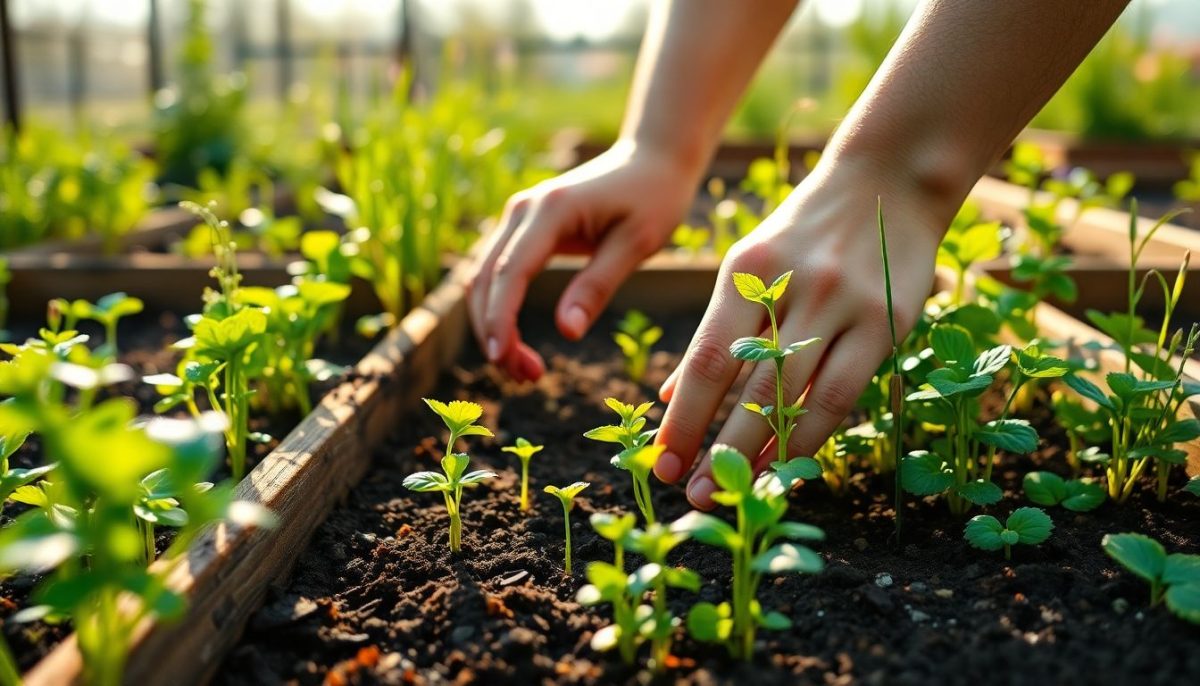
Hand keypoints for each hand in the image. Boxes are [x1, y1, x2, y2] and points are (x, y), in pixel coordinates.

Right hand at [467, 141, 700, 380]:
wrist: (653, 161)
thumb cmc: (654, 199)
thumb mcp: (636, 245)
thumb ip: (598, 286)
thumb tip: (568, 332)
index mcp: (551, 210)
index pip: (510, 271)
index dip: (500, 318)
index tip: (501, 358)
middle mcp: (523, 208)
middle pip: (486, 278)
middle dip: (495, 332)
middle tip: (525, 378)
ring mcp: (517, 214)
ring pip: (483, 278)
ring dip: (493, 325)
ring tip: (525, 370)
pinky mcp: (522, 226)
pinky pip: (497, 272)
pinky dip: (499, 309)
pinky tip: (517, 342)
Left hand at [652, 157, 948, 508]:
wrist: (888, 181)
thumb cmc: (802, 233)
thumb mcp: (748, 265)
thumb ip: (716, 332)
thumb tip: (672, 396)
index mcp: (746, 273)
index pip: (706, 360)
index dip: (682, 418)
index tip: (662, 462)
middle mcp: (793, 289)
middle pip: (748, 386)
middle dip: (715, 448)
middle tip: (692, 496)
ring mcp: (843, 305)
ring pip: (797, 397)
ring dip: (762, 453)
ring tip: (735, 491)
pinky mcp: (886, 321)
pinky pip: (841, 394)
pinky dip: (811, 437)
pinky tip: (788, 467)